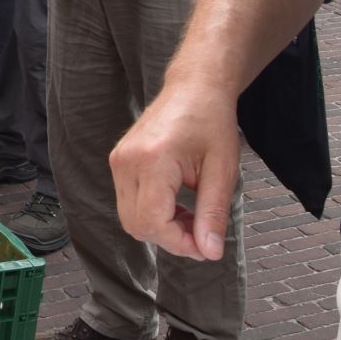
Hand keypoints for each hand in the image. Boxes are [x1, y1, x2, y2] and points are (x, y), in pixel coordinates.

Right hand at [107, 80, 239, 260]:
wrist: (195, 87)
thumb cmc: (211, 120)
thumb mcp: (222, 170)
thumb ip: (213, 213)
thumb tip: (209, 252)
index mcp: (153, 159)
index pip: (152, 222)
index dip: (179, 244)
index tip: (205, 246)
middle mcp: (127, 160)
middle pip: (136, 225)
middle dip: (169, 238)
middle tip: (201, 232)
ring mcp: (118, 160)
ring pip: (129, 217)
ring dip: (159, 227)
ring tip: (190, 215)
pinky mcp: (118, 161)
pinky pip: (127, 202)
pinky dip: (150, 213)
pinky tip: (175, 204)